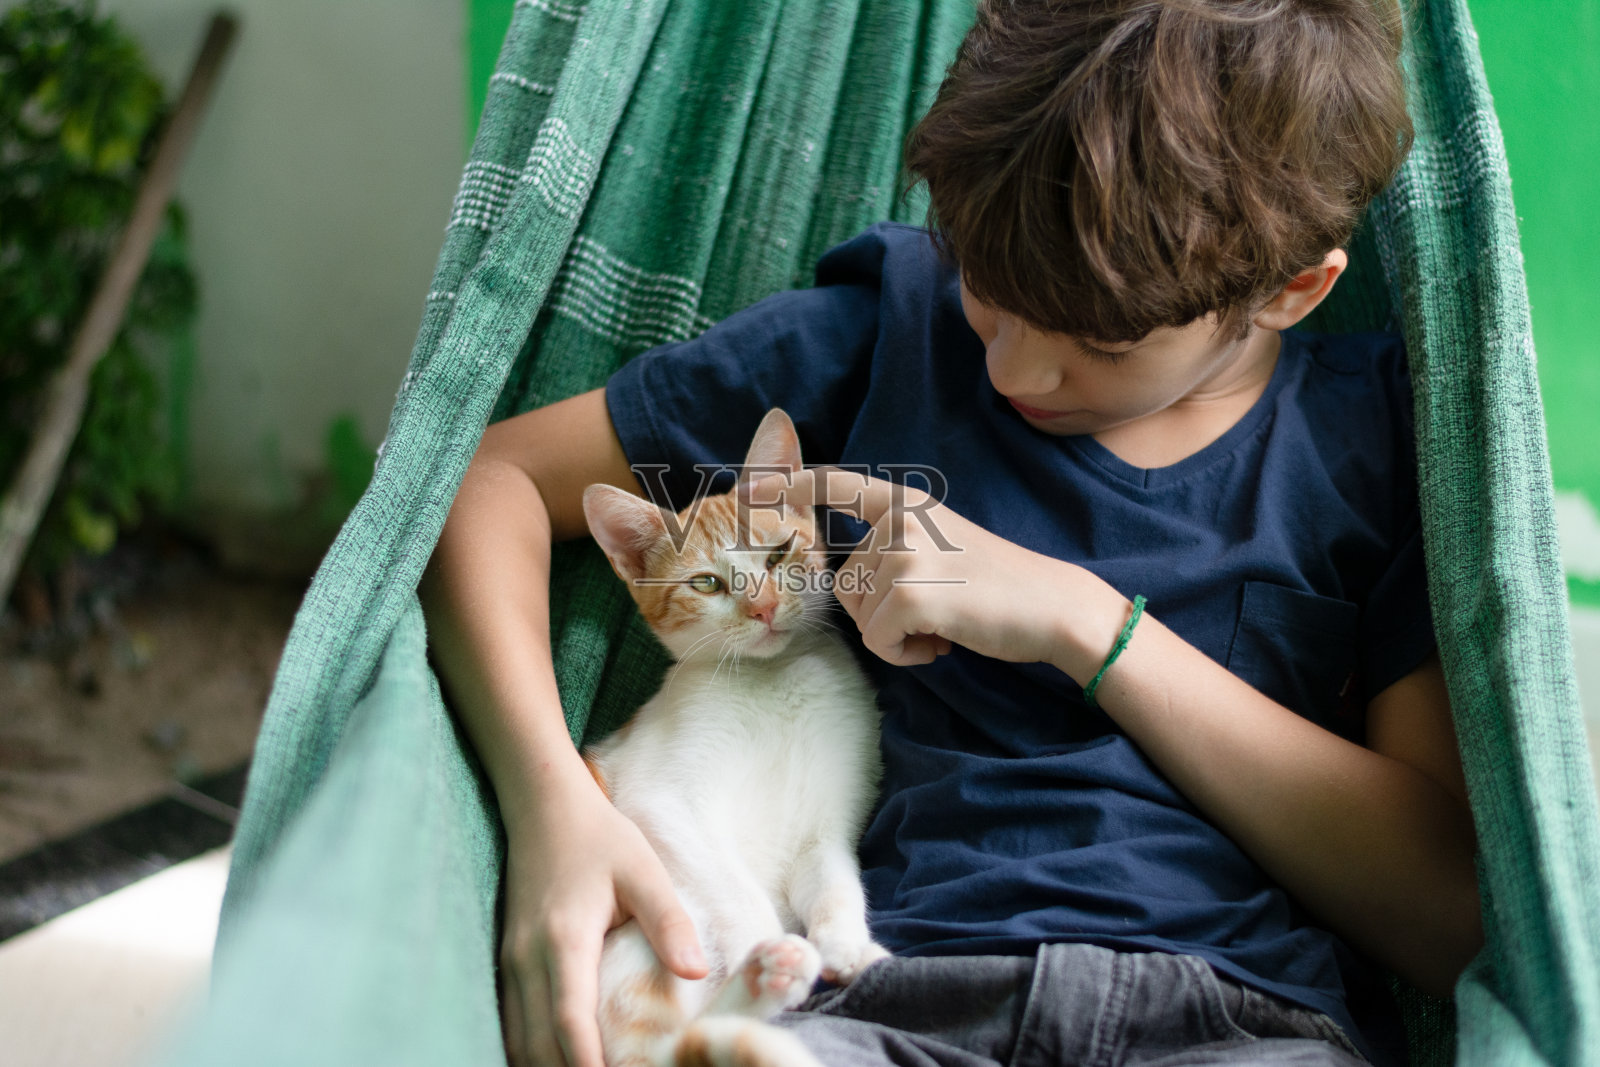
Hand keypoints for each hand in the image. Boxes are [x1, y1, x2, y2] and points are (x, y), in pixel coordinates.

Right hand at [498, 776, 706, 1066]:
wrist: (544, 805)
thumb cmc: (600, 838)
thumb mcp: (643, 871)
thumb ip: (668, 923)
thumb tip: (695, 972)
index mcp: (564, 940)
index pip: (569, 1022)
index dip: (587, 1064)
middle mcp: (528, 958)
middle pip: (539, 1042)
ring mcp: (511, 960)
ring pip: (518, 1037)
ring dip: (546, 1065)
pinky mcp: (507, 959)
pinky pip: (512, 1021)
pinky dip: (531, 1048)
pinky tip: (557, 1059)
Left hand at [744, 466, 1121, 675]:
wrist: (1051, 607)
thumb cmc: (997, 588)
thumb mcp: (941, 548)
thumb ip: (894, 550)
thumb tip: (845, 584)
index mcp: (906, 503)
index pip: (839, 485)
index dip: (790, 486)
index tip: (747, 491)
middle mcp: (900, 521)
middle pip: (846, 584)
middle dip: (880, 614)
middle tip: (937, 615)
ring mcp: (904, 554)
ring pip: (860, 617)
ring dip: (895, 637)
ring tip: (943, 626)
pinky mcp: (910, 593)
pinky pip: (878, 641)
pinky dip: (906, 654)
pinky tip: (943, 642)